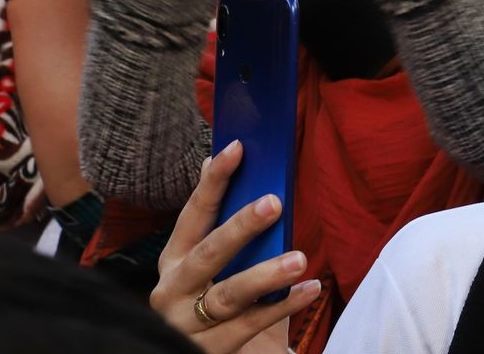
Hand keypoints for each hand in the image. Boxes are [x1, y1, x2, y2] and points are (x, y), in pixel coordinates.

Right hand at [152, 142, 320, 352]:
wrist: (193, 352)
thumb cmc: (205, 295)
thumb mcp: (201, 260)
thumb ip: (212, 216)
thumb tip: (215, 156)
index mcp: (173, 258)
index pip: (193, 214)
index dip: (213, 181)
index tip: (236, 148)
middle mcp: (174, 289)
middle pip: (208, 255)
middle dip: (239, 228)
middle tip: (273, 203)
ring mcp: (188, 322)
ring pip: (228, 296)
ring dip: (265, 274)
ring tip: (299, 258)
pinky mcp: (210, 348)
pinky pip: (251, 325)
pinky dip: (283, 306)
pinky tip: (309, 288)